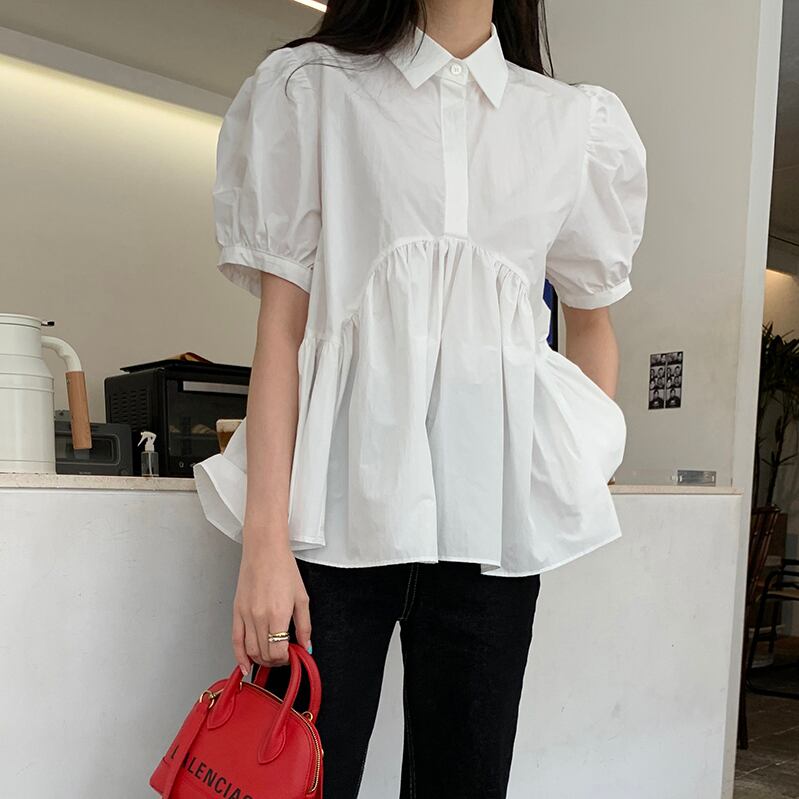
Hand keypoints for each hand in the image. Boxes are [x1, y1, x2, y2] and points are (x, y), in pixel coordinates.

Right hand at [231, 535, 311, 674]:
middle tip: (284, 655)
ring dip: (261, 659)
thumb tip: (306, 646)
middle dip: (276, 660)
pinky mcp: (237, 611)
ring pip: (251, 650)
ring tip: (270, 656)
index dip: (286, 659)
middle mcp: (259, 617)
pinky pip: (235, 641)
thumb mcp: (302, 597)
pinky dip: (240, 656)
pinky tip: (245, 665)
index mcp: (278, 614)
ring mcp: (246, 615)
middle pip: (265, 654)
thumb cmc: (283, 568)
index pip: (278, 652)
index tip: (292, 654)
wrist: (264, 550)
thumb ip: (305, 625)